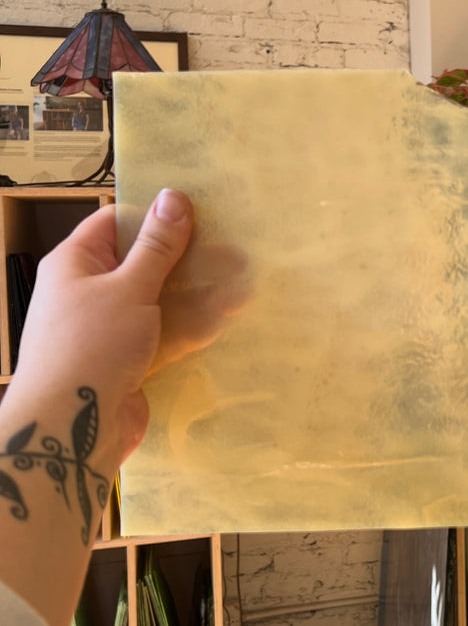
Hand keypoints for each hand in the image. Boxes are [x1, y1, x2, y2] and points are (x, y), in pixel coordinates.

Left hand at [8, 189, 242, 467]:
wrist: (70, 428)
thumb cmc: (90, 348)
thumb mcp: (128, 288)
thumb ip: (155, 247)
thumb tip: (172, 197)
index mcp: (75, 264)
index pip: (114, 224)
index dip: (152, 215)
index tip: (197, 210)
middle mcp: (88, 293)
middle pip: (142, 264)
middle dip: (186, 260)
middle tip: (232, 250)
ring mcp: (108, 330)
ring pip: (157, 302)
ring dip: (195, 296)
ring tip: (240, 287)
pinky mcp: (126, 361)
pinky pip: (160, 336)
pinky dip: (187, 330)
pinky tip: (222, 322)